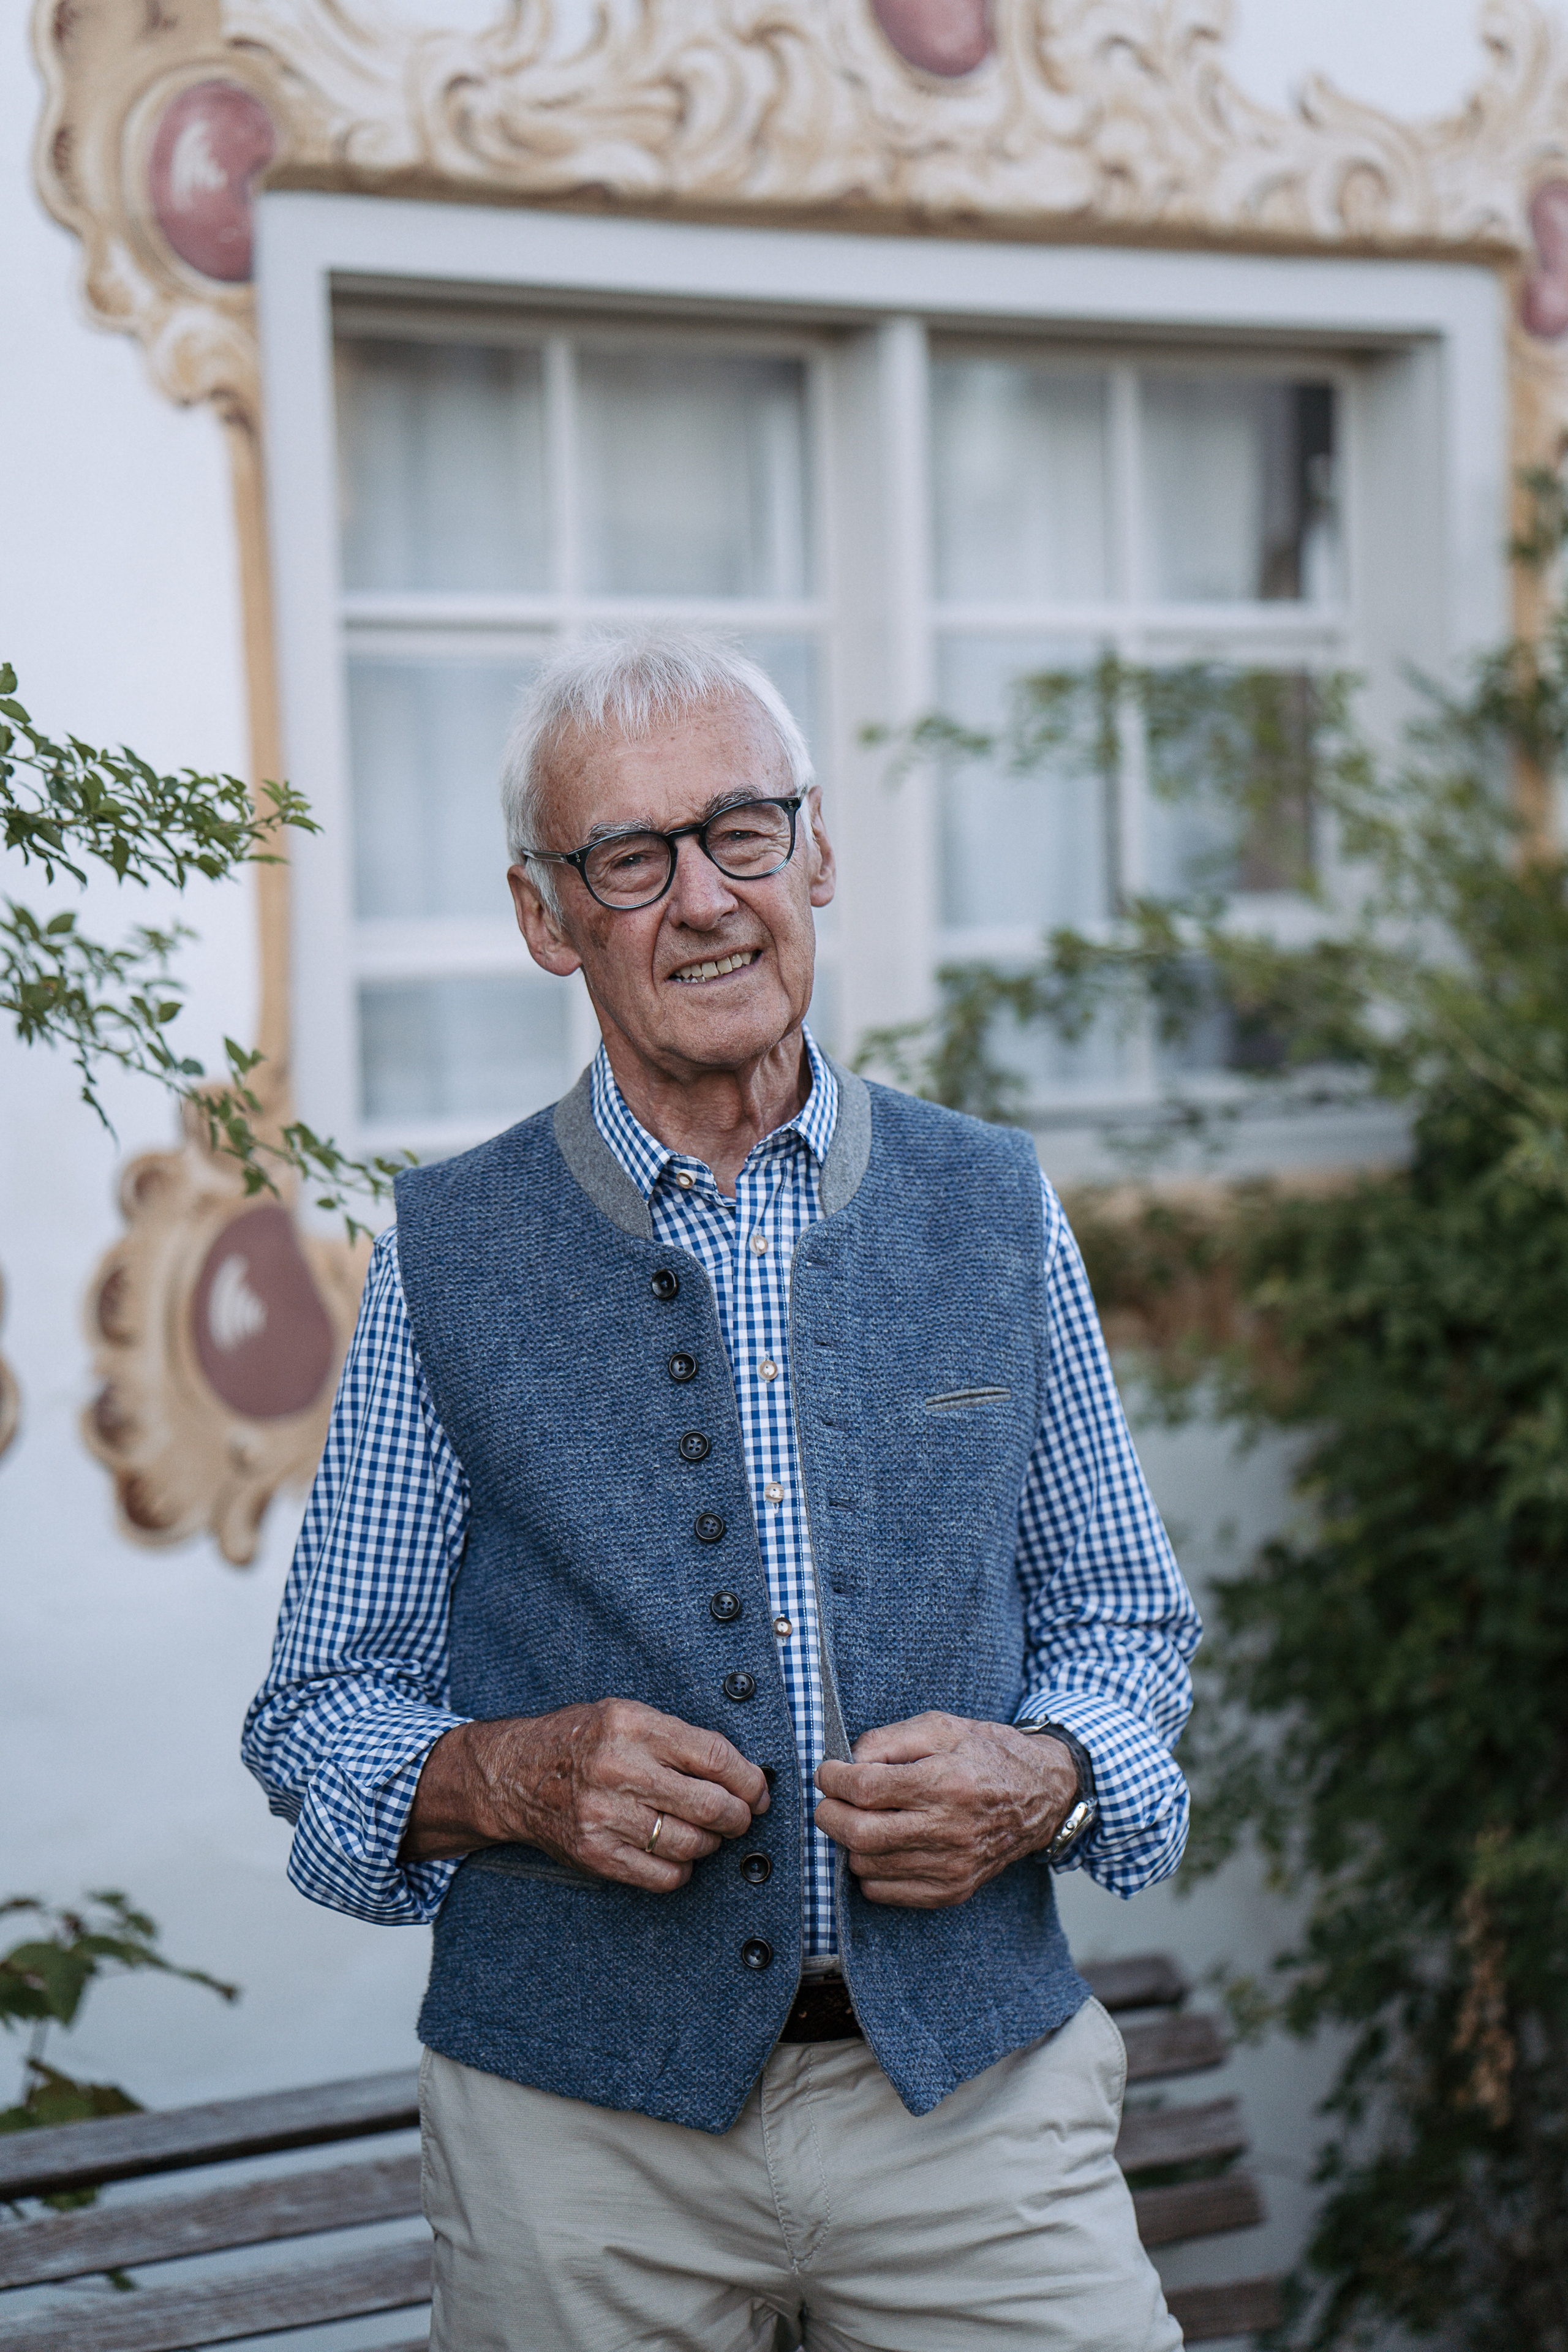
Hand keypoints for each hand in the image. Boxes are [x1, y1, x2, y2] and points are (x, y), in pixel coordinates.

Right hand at [400, 1699, 768, 1892]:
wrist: (513, 1774)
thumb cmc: (580, 1740)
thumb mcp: (627, 1715)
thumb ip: (680, 1739)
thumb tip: (742, 1775)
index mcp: (633, 1726)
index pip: (715, 1758)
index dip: (749, 1780)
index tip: (759, 1790)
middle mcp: (619, 1769)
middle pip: (710, 1806)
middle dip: (739, 1816)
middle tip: (742, 1816)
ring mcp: (604, 1815)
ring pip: (691, 1845)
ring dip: (711, 1843)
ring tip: (705, 1832)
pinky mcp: (595, 1853)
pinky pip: (663, 1876)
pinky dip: (682, 1868)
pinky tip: (675, 1852)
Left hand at [813, 1712, 1076, 1908]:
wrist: (1039, 1795)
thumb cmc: (986, 1754)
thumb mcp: (940, 1727)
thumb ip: (889, 1739)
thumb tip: (848, 1762)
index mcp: (946, 1782)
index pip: (866, 1789)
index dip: (834, 1779)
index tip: (828, 1772)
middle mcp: (949, 1830)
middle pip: (860, 1833)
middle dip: (829, 1814)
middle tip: (830, 1799)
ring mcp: (951, 1867)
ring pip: (866, 1866)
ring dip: (849, 1841)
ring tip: (860, 1818)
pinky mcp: (952, 1890)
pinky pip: (885, 1892)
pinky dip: (869, 1870)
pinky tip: (881, 1845)